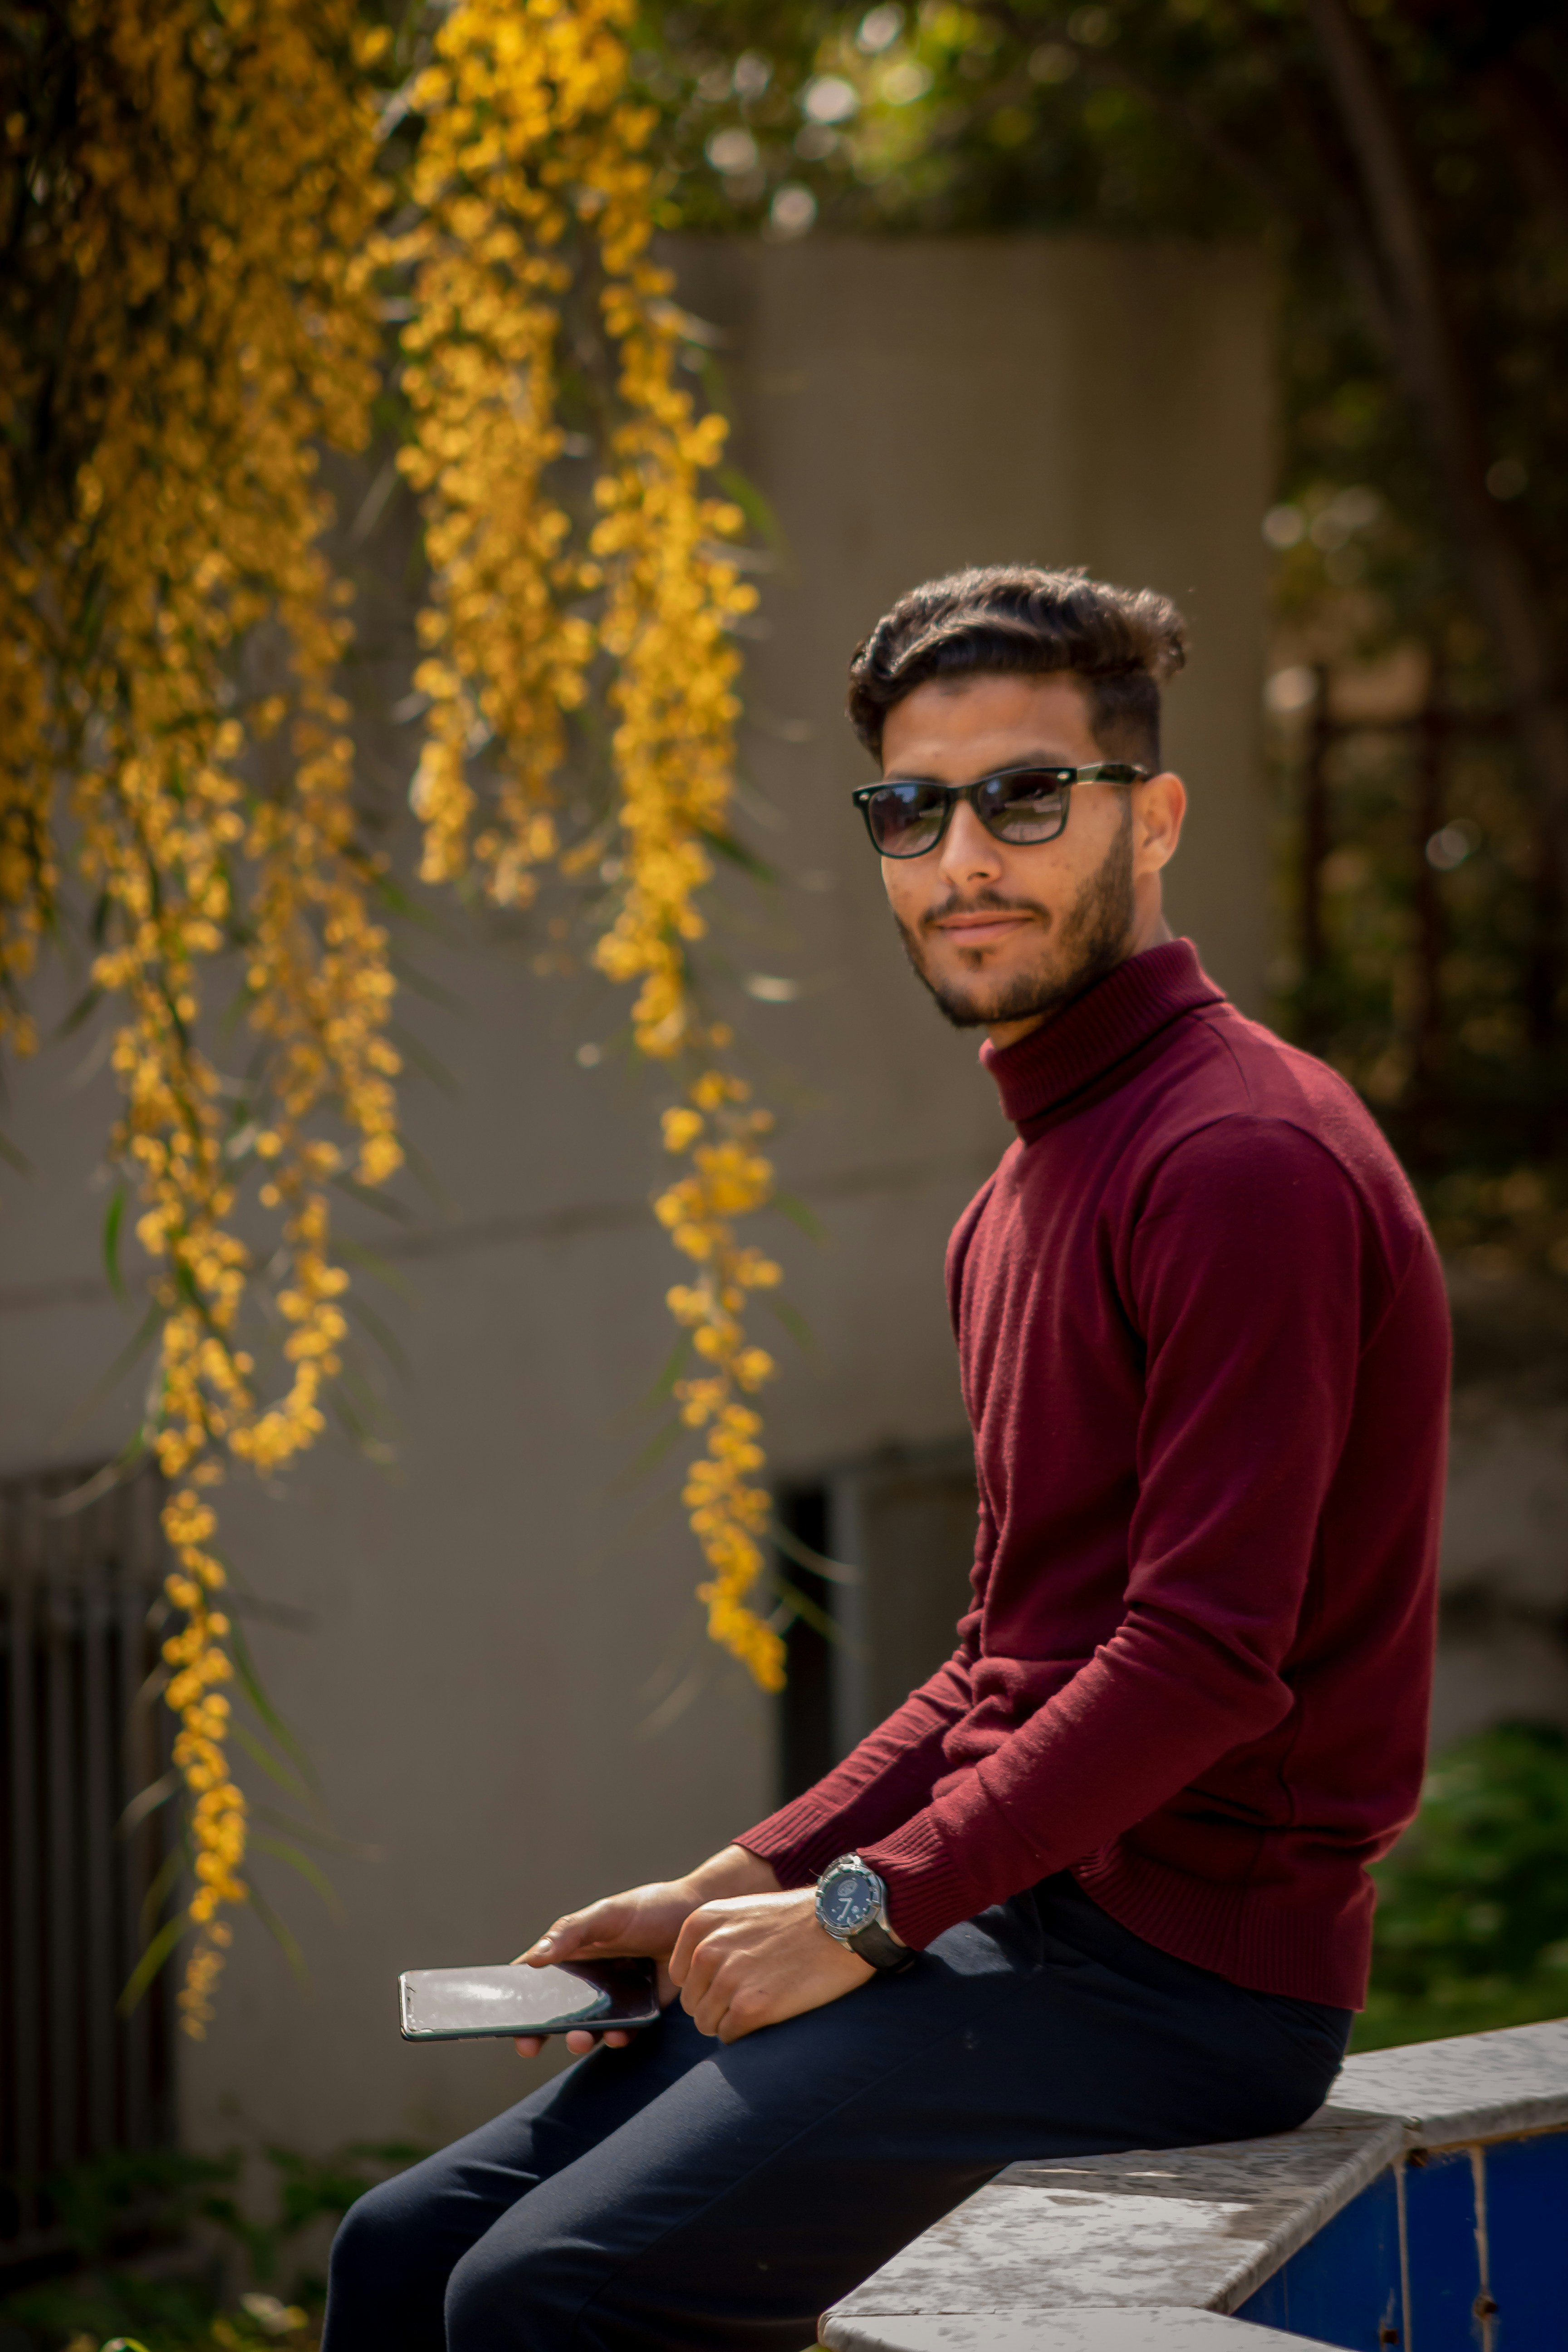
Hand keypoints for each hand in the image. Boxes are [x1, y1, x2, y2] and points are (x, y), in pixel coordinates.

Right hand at [512, 1845, 779, 2057]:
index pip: (537, 1978)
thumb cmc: (651, 1908)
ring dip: (577, 2038)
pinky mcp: (641, 2011)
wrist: (699, 1918)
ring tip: (578, 2039)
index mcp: (575, 1952)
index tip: (503, 2018)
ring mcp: (614, 1997)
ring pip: (587, 2027)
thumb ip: (571, 1932)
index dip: (518, 1998)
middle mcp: (590, 1978)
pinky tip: (617, 2035)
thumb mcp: (608, 1914)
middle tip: (528, 2045)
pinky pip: (623, 2032)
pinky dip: (616, 2038)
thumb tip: (532, 1959)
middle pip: (555, 2011)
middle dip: (540, 2031)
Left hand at [669, 1887, 873, 2043]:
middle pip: (692, 2002)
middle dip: (717, 2004)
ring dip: (732, 2021)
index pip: (680, 1975)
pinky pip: (729, 2037)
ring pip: (707, 2023)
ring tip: (764, 2002)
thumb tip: (696, 1978)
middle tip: (754, 1992)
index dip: (707, 1983)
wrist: (842, 1924)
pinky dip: (747, 2033)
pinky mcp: (749, 2008)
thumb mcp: (743, 1913)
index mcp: (701, 1924)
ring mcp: (727, 1980)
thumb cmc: (798, 1921)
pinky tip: (772, 2013)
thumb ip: (714, 1939)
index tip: (736, 1977)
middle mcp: (707, 1951)